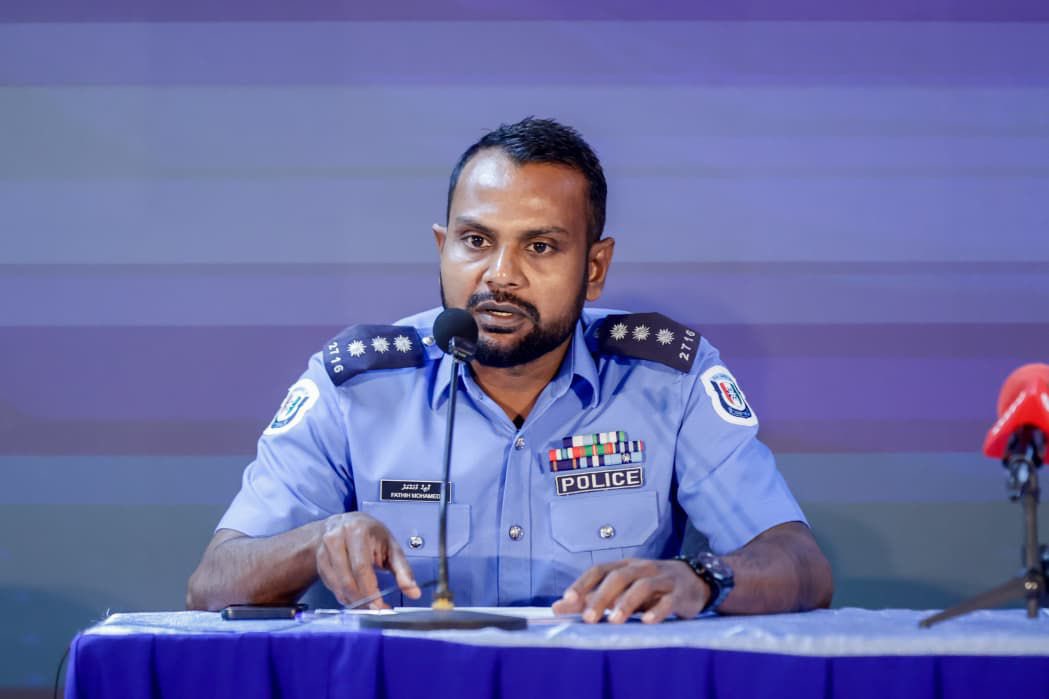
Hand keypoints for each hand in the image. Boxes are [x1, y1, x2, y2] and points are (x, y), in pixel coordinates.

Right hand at [316, 512, 420, 607]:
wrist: (343, 524)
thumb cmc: (370, 534)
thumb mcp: (391, 546)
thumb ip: (403, 569)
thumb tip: (413, 592)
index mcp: (357, 531)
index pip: (362, 567)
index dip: (371, 590)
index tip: (381, 606)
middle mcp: (337, 538)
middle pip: (348, 579)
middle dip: (363, 599)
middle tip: (376, 609)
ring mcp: (324, 550)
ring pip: (338, 586)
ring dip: (354, 601)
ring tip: (368, 605)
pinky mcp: (320, 562)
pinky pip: (332, 586)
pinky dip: (345, 596)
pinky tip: (356, 597)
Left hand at [552, 558, 708, 623]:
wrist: (694, 582)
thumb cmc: (650, 588)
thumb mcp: (622, 590)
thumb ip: (591, 598)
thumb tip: (557, 608)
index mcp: (625, 566)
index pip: (599, 570)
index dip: (583, 584)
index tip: (567, 601)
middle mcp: (642, 568)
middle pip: (618, 577)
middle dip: (601, 597)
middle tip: (588, 618)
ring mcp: (662, 579)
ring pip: (642, 586)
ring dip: (626, 603)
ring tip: (614, 621)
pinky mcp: (680, 593)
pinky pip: (669, 600)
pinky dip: (658, 610)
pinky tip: (647, 622)